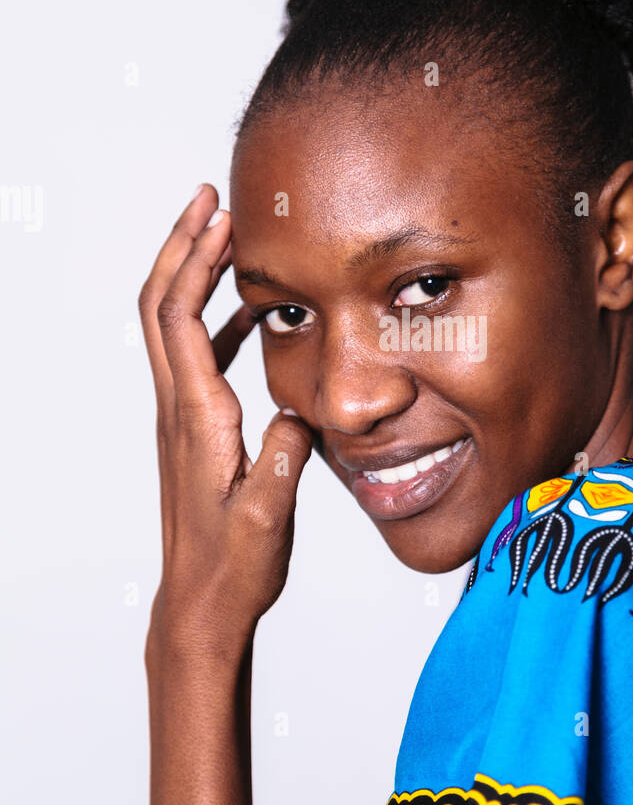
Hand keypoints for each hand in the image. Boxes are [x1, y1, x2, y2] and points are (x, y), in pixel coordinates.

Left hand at [138, 184, 311, 659]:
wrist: (199, 604)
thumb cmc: (233, 566)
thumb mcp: (266, 518)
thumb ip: (281, 463)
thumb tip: (299, 411)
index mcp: (196, 417)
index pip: (178, 317)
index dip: (192, 257)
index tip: (219, 213)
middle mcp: (178, 408)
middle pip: (161, 305)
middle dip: (182, 245)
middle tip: (211, 200)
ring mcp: (181, 417)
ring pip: (173, 326)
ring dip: (195, 275)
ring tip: (231, 238)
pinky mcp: (194, 429)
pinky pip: (197, 356)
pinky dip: (218, 319)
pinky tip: (253, 314)